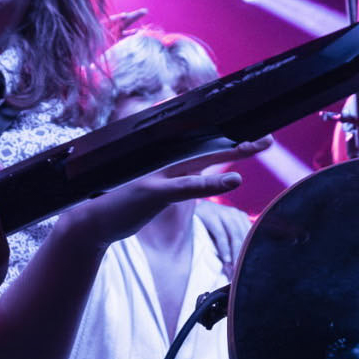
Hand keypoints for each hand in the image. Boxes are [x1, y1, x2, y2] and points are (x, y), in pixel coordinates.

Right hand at [59, 138, 269, 250]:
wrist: (90, 222)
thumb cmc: (125, 205)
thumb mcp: (156, 189)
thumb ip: (177, 180)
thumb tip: (195, 175)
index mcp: (164, 158)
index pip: (201, 144)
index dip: (227, 140)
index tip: (253, 136)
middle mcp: (160, 158)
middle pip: (206, 145)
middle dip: (237, 141)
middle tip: (267, 138)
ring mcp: (156, 172)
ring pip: (200, 159)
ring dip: (230, 152)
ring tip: (257, 146)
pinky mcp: (151, 191)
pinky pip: (185, 186)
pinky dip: (210, 184)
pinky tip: (233, 181)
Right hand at [195, 200, 252, 273]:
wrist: (187, 208)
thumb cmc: (207, 225)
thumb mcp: (223, 230)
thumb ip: (233, 241)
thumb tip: (240, 263)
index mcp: (240, 217)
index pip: (251, 235)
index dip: (251, 251)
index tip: (250, 267)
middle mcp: (234, 213)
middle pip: (244, 236)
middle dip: (243, 255)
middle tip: (242, 272)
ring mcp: (222, 212)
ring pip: (234, 236)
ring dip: (235, 254)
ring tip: (235, 268)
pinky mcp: (210, 215)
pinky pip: (221, 234)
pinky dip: (224, 248)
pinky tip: (225, 259)